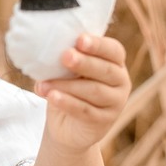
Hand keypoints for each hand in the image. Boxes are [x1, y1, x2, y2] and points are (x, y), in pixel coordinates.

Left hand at [34, 33, 129, 152]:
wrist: (68, 126)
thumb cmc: (68, 90)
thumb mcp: (66, 73)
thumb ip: (63, 62)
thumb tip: (44, 53)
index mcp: (114, 62)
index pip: (112, 50)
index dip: (97, 44)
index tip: (80, 39)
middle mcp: (120, 81)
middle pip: (105, 69)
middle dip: (84, 62)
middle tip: (65, 56)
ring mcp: (116, 102)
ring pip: (93, 90)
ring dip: (67, 85)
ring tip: (44, 84)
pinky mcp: (104, 120)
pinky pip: (85, 110)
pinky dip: (67, 102)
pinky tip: (52, 97)